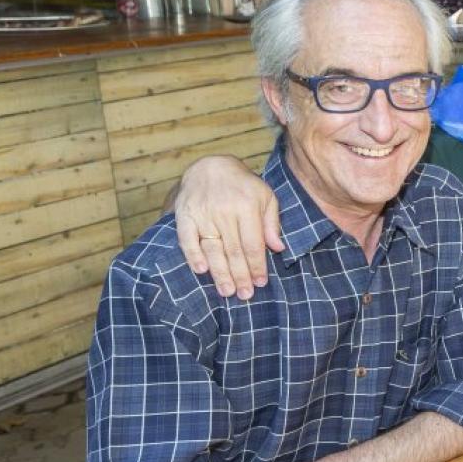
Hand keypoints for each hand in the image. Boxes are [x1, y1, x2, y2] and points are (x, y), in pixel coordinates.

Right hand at [176, 155, 283, 298]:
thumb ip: (271, 222)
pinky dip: (193, 255)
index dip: (257, 265)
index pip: (253, 243)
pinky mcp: (185, 215)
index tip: (261, 283)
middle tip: (245, 295)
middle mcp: (224, 211)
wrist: (210, 166)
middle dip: (240, 275)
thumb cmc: (243, 186)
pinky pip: (187, 239)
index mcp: (247, 206)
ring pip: (212, 248)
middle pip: (233, 250)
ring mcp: (203, 213)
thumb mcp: (265, 196)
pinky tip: (201, 270)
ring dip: (220, 273)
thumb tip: (278, 248)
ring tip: (227, 291)